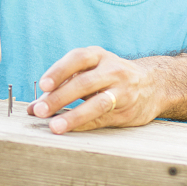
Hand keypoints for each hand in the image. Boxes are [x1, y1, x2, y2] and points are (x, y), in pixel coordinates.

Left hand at [28, 46, 159, 133]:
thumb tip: (32, 109)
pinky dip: (85, 124)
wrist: (154, 84)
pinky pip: (103, 118)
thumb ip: (61, 87)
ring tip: (55, 126)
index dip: (59, 71)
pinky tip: (70, 130)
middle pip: (84, 83)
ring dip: (74, 115)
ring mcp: (122, 90)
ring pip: (97, 103)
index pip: (77, 59)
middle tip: (40, 110)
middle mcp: (112, 70)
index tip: (43, 85)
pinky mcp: (127, 110)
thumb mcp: (89, 71)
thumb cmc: (110, 76)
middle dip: (60, 97)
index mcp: (98, 56)